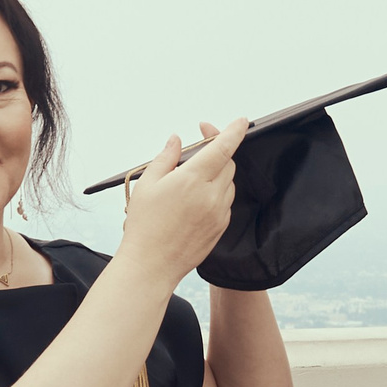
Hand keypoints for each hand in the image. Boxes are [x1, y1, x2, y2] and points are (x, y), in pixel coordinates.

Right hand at [120, 118, 245, 282]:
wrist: (152, 264)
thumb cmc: (145, 225)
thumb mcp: (148, 184)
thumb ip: (166, 157)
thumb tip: (176, 140)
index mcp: (192, 180)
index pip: (222, 148)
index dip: (234, 131)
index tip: (242, 121)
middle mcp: (211, 195)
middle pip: (228, 163)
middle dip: (217, 153)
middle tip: (199, 151)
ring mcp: (219, 213)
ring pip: (228, 183)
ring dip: (216, 174)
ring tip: (190, 181)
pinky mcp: (220, 227)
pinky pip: (225, 202)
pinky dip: (216, 194)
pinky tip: (195, 201)